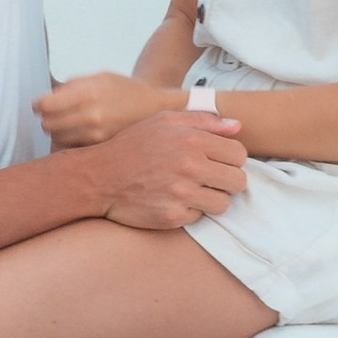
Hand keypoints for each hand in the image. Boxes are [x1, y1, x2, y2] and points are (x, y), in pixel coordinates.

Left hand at [37, 70, 183, 148]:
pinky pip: (71, 147)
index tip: (39, 105)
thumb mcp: (99, 77)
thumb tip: (47, 97)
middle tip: (55, 113)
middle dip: (47, 118)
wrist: (154, 108)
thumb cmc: (124, 89)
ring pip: (57, 138)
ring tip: (69, 123)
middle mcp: (91, 116)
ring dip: (57, 131)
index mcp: (88, 93)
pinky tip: (79, 133)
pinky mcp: (100, 147)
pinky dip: (70, 141)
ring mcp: (96, 135)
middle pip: (47, 125)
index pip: (46, 106)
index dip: (38, 105)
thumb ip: (71, 85)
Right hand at [91, 109, 247, 232]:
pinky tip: (173, 200)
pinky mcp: (172, 216)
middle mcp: (190, 167)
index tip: (219, 161)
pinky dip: (190, 210)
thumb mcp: (164, 121)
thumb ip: (203, 120)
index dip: (231, 159)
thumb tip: (238, 126)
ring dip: (212, 198)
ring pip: (223, 203)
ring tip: (192, 190)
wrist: (98, 176)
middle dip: (227, 180)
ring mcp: (181, 194)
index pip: (239, 154)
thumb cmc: (133, 145)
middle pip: (238, 181)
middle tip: (210, 178)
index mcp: (192, 140)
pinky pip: (199, 217)